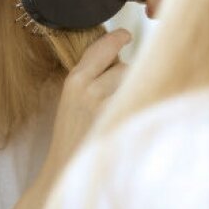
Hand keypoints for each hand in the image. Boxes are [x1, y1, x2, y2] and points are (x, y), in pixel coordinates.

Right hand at [26, 29, 130, 201]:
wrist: (68, 172)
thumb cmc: (72, 136)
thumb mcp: (72, 100)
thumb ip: (91, 76)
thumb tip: (118, 54)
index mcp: (74, 81)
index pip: (102, 48)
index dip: (117, 38)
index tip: (126, 35)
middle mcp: (90, 91)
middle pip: (124, 67)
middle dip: (125, 77)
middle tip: (116, 95)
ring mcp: (107, 108)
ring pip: (134, 84)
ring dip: (134, 92)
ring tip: (121, 110)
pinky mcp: (122, 124)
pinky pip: (141, 102)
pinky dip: (140, 107)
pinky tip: (130, 120)